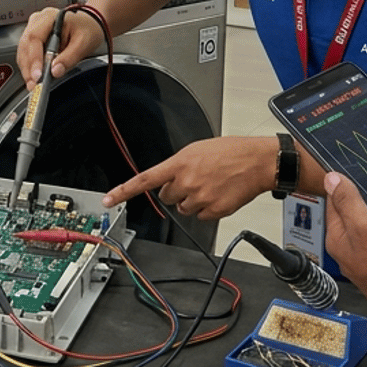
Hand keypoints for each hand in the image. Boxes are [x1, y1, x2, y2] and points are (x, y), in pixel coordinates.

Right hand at [17, 7, 102, 86]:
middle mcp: (38, 21)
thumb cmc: (87, 28)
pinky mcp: (34, 38)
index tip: (38, 75)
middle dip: (29, 67)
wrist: (90, 24)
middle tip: (34, 84)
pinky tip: (34, 76)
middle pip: (25, 45)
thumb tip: (55, 71)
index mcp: (49, 17)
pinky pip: (27, 53)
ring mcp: (33, 28)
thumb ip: (69, 58)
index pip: (35, 37)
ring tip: (33, 83)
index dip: (34, 58)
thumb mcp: (84, 43)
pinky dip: (29, 66)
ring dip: (27, 69)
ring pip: (23, 50)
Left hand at [100, 136, 274, 216]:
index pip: (144, 180)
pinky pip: (201, 216)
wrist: (258, 161)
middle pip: (166, 197)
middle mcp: (186, 182)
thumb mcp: (198, 149)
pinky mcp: (214, 211)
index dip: (123, 191)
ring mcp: (199, 198)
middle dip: (176, 191)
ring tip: (210, 186)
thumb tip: (169, 177)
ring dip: (192, 200)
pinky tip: (219, 194)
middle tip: (194, 180)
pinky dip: (208, 209)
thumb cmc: (232, 152)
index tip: (108, 199)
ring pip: (184, 209)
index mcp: (179, 164)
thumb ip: (179, 165)